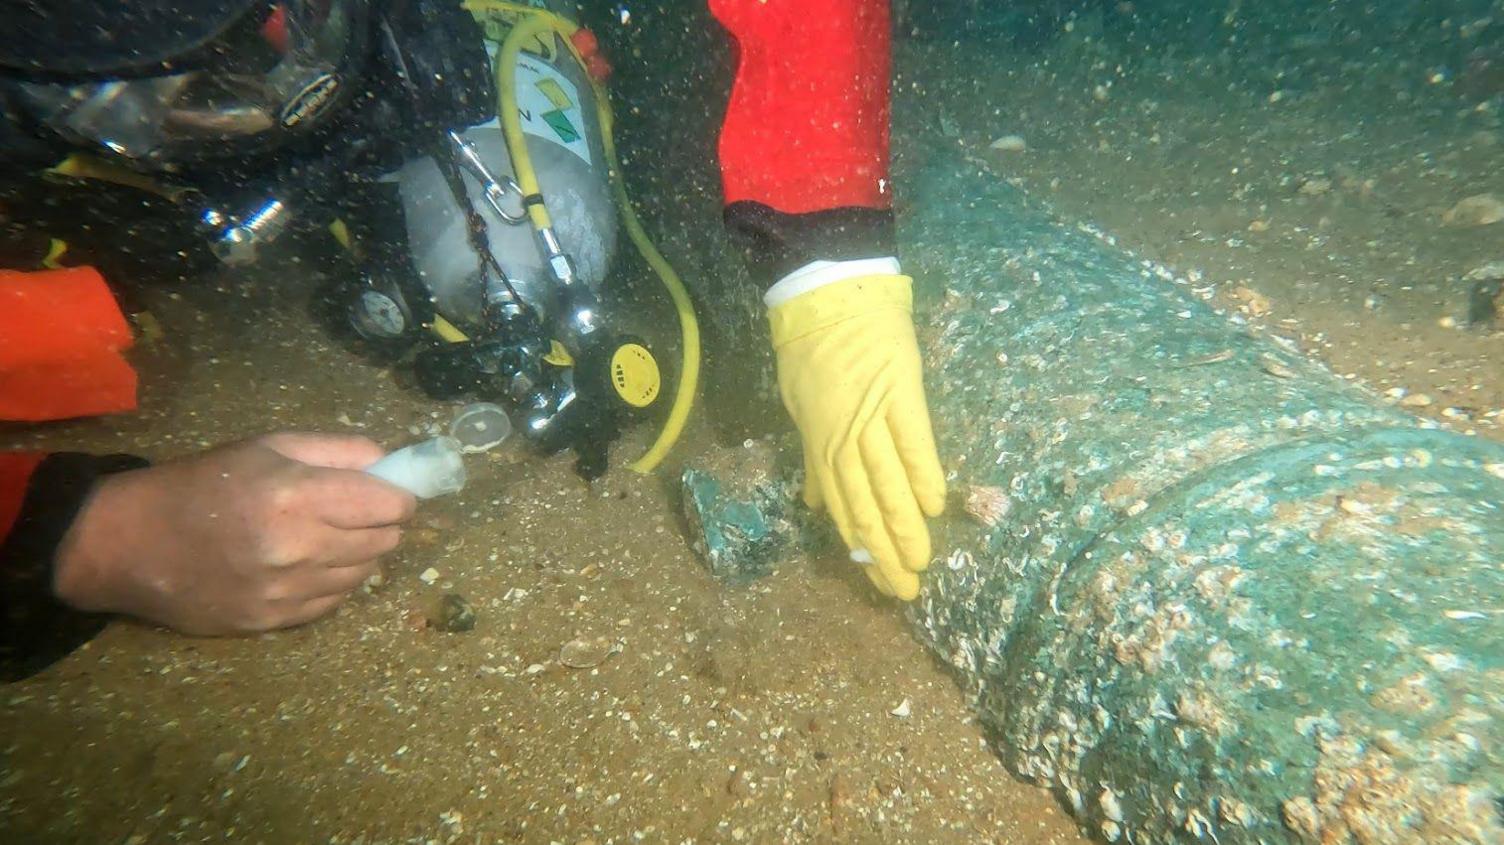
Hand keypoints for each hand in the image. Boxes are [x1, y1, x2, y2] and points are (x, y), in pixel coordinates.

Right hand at [53, 433, 416, 634]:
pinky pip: (334, 602)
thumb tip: (389, 464)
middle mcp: (298, 547)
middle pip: (384, 541)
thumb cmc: (201, 484)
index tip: (390, 492)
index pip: (388, 504)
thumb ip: (336, 450)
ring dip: (359, 554)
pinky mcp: (273, 622)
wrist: (128, 545)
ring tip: (327, 538)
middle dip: (381, 523)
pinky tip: (306, 566)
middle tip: (357, 513)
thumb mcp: (266, 446)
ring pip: (364, 574)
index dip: (399, 496)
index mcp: (296, 495)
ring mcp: (286, 590)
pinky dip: (332, 583)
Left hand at [769, 272, 945, 598]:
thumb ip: (810, 456)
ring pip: (886, 483)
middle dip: (883, 552)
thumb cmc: (811, 348)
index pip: (841, 506)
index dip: (860, 546)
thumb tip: (812, 501)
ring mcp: (871, 417)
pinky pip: (912, 441)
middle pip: (864, 505)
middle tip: (904, 591)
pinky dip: (922, 473)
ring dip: (904, 526)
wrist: (828, 293)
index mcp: (818, 443)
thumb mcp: (799, 404)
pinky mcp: (900, 393)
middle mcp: (842, 438)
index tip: (877, 579)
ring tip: (920, 563)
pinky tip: (933, 506)